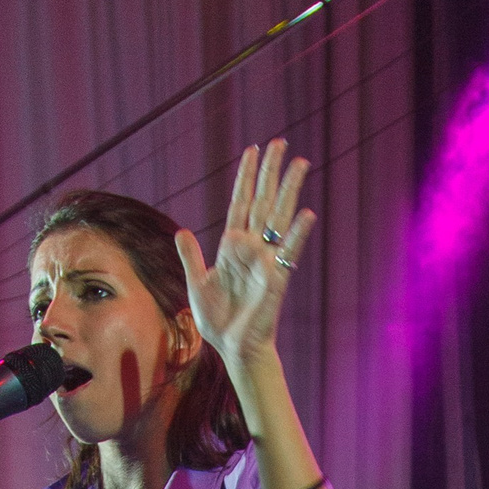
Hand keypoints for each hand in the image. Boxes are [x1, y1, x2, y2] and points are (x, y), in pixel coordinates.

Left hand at [176, 141, 313, 367]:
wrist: (232, 347)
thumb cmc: (218, 320)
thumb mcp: (197, 283)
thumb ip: (191, 257)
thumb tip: (182, 231)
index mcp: (232, 246)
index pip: (241, 202)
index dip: (245, 177)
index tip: (252, 150)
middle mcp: (252, 247)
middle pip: (262, 200)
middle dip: (270, 172)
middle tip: (280, 142)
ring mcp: (266, 260)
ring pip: (278, 217)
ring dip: (289, 190)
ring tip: (300, 163)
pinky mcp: (276, 278)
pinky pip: (289, 252)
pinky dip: (296, 234)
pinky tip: (305, 214)